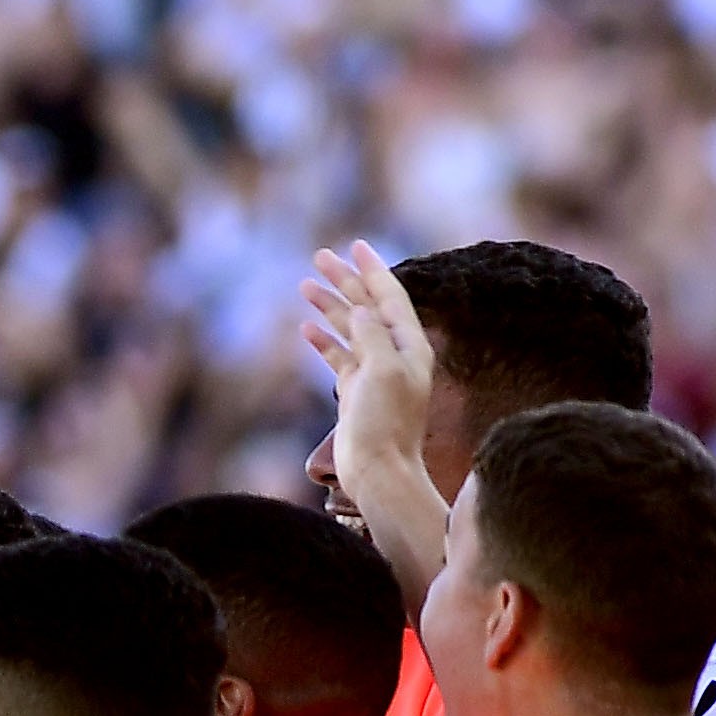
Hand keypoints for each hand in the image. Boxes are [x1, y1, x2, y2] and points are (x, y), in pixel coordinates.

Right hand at [300, 241, 434, 493]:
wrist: (378, 469)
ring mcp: (373, 373)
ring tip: (306, 285)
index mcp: (409, 346)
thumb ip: (372, 333)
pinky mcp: (355, 392)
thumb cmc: (386, 421)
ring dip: (329, 306)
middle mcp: (394, 354)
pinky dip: (324, 339)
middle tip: (320, 257)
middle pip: (367, 307)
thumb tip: (360, 310)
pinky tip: (307, 327)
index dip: (372, 270)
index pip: (390, 297)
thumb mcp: (382, 369)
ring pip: (349, 328)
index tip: (355, 246)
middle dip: (345, 281)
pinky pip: (338, 356)